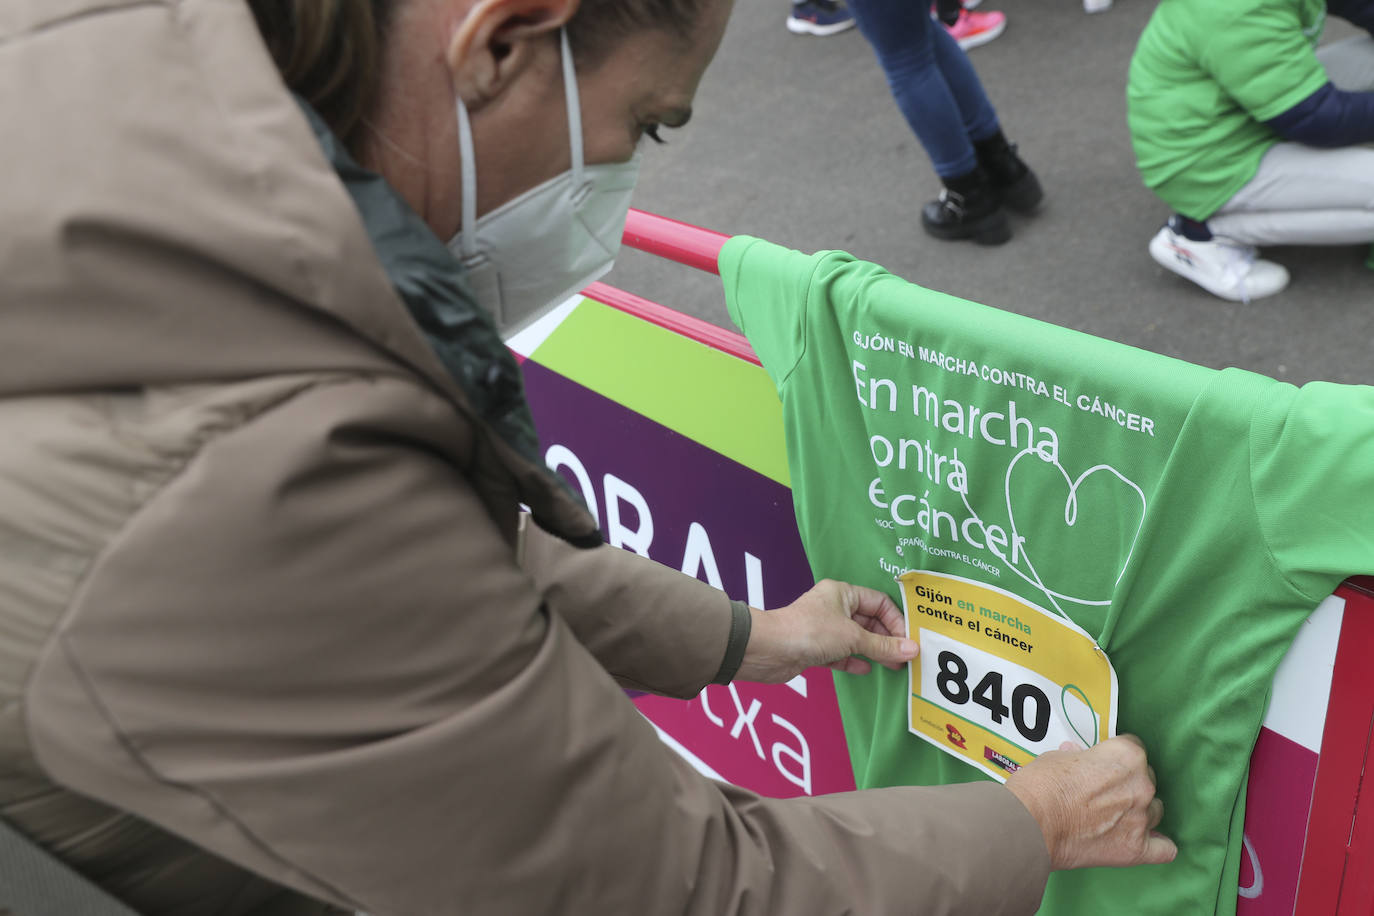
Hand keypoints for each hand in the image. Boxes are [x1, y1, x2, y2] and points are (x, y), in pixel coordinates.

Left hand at [733, 579, 917, 683]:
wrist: (769, 651)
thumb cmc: (807, 631)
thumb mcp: (852, 637)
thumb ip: (883, 645)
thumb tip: (911, 649)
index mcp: (842, 593)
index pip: (878, 602)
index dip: (896, 620)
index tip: (908, 640)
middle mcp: (833, 607)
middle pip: (869, 621)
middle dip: (887, 638)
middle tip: (906, 656)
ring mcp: (824, 629)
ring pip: (856, 639)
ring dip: (874, 651)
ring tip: (894, 665)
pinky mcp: (815, 649)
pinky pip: (841, 654)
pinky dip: (854, 661)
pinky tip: (866, 669)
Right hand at [1005, 735, 1176, 870]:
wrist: (1030, 824)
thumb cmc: (1040, 787)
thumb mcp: (1057, 758)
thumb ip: (1079, 758)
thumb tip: (1078, 756)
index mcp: (1126, 756)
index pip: (1134, 748)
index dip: (1116, 757)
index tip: (1104, 764)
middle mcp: (1141, 785)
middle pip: (1147, 779)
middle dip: (1127, 784)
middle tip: (1103, 792)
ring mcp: (1141, 818)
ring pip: (1154, 810)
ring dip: (1138, 811)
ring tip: (1114, 816)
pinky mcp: (1136, 849)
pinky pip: (1164, 849)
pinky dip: (1155, 844)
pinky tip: (1141, 840)